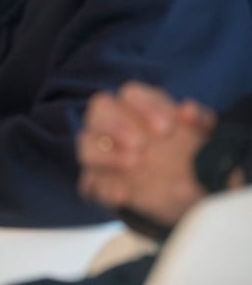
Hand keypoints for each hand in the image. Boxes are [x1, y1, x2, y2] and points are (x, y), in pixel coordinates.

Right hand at [77, 82, 214, 225]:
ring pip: (86, 144)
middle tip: (141, 145)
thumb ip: (200, 120)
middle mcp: (111, 124)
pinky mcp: (97, 183)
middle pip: (99, 110)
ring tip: (134, 165)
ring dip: (106, 155)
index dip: (145, 106)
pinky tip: (124, 195)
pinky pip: (89, 184)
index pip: (130, 93)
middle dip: (117, 125)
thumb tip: (188, 110)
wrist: (185, 192)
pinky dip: (104, 189)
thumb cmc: (189, 152)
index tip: (167, 129)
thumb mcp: (202, 136)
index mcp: (136, 105)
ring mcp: (100, 153)